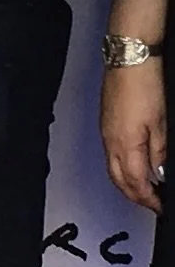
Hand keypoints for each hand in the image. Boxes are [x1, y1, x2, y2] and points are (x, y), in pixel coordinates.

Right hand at [102, 62, 165, 212]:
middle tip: (151, 202)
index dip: (148, 198)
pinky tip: (132, 165)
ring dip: (127, 183)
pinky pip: (110, 155)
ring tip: (144, 188)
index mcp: (125, 145)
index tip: (159, 205)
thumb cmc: (144, 85)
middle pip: (119, 181)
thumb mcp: (161, 123)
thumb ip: (158, 152)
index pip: (135, 183)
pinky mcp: (106, 124)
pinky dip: (121, 167)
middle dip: (135, 196)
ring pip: (112, 169)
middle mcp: (110, 142)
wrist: (129, 60)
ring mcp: (106, 133)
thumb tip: (158, 173)